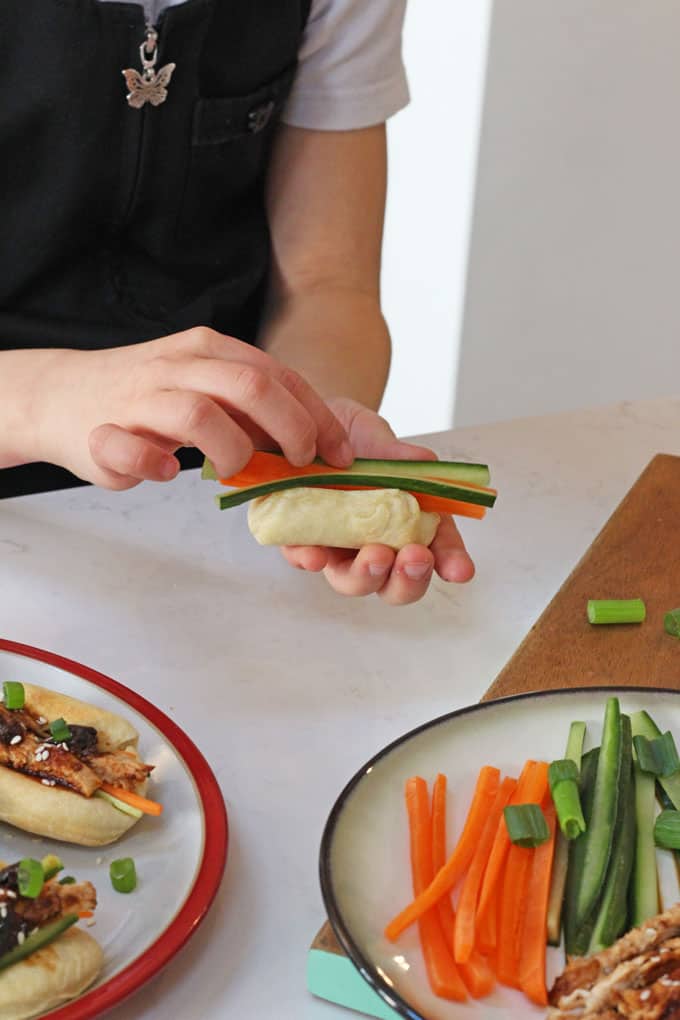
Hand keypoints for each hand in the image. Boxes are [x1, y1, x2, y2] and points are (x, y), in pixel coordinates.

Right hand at [29, 328, 351, 488]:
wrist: (60, 394)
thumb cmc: (145, 397)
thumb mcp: (205, 386)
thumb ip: (250, 407)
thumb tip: (309, 441)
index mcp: (209, 349)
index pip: (279, 376)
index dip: (317, 416)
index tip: (339, 454)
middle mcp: (177, 364)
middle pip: (250, 386)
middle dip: (291, 429)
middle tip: (301, 465)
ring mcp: (139, 396)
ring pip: (199, 415)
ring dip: (231, 452)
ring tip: (231, 473)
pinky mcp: (101, 431)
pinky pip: (134, 449)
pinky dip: (157, 465)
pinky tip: (170, 473)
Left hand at [280, 398, 475, 604]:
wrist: (307, 426)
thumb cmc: (353, 439)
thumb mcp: (379, 439)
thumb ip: (400, 455)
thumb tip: (425, 462)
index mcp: (409, 522)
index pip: (438, 551)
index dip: (452, 563)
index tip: (461, 570)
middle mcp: (377, 543)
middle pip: (396, 583)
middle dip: (409, 579)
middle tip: (415, 557)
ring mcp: (339, 548)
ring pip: (353, 581)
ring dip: (367, 576)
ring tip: (375, 555)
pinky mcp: (302, 541)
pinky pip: (304, 559)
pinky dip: (310, 561)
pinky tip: (315, 556)